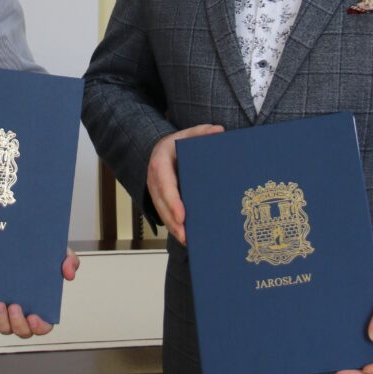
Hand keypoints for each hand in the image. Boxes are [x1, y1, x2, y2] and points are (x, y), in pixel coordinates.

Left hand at [0, 248, 79, 337]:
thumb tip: (69, 274)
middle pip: (22, 330)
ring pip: (3, 328)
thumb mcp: (58, 254)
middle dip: (17, 323)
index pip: (44, 326)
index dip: (40, 327)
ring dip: (0, 321)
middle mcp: (22, 313)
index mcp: (41, 307)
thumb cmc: (39, 255)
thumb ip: (70, 261)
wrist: (14, 243)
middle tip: (14, 307)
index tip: (34, 317)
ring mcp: (5, 311)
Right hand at [147, 124, 223, 245]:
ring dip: (173, 229)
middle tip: (186, 236)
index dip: (172, 202)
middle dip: (173, 222)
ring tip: (188, 242)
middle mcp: (154, 180)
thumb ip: (202, 132)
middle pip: (162, 204)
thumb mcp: (187, 135)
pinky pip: (165, 215)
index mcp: (160, 163)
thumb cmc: (176, 145)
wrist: (161, 150)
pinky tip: (187, 238)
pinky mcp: (160, 200)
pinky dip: (174, 227)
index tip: (182, 216)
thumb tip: (219, 131)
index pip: (165, 185)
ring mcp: (155, 192)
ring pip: (161, 213)